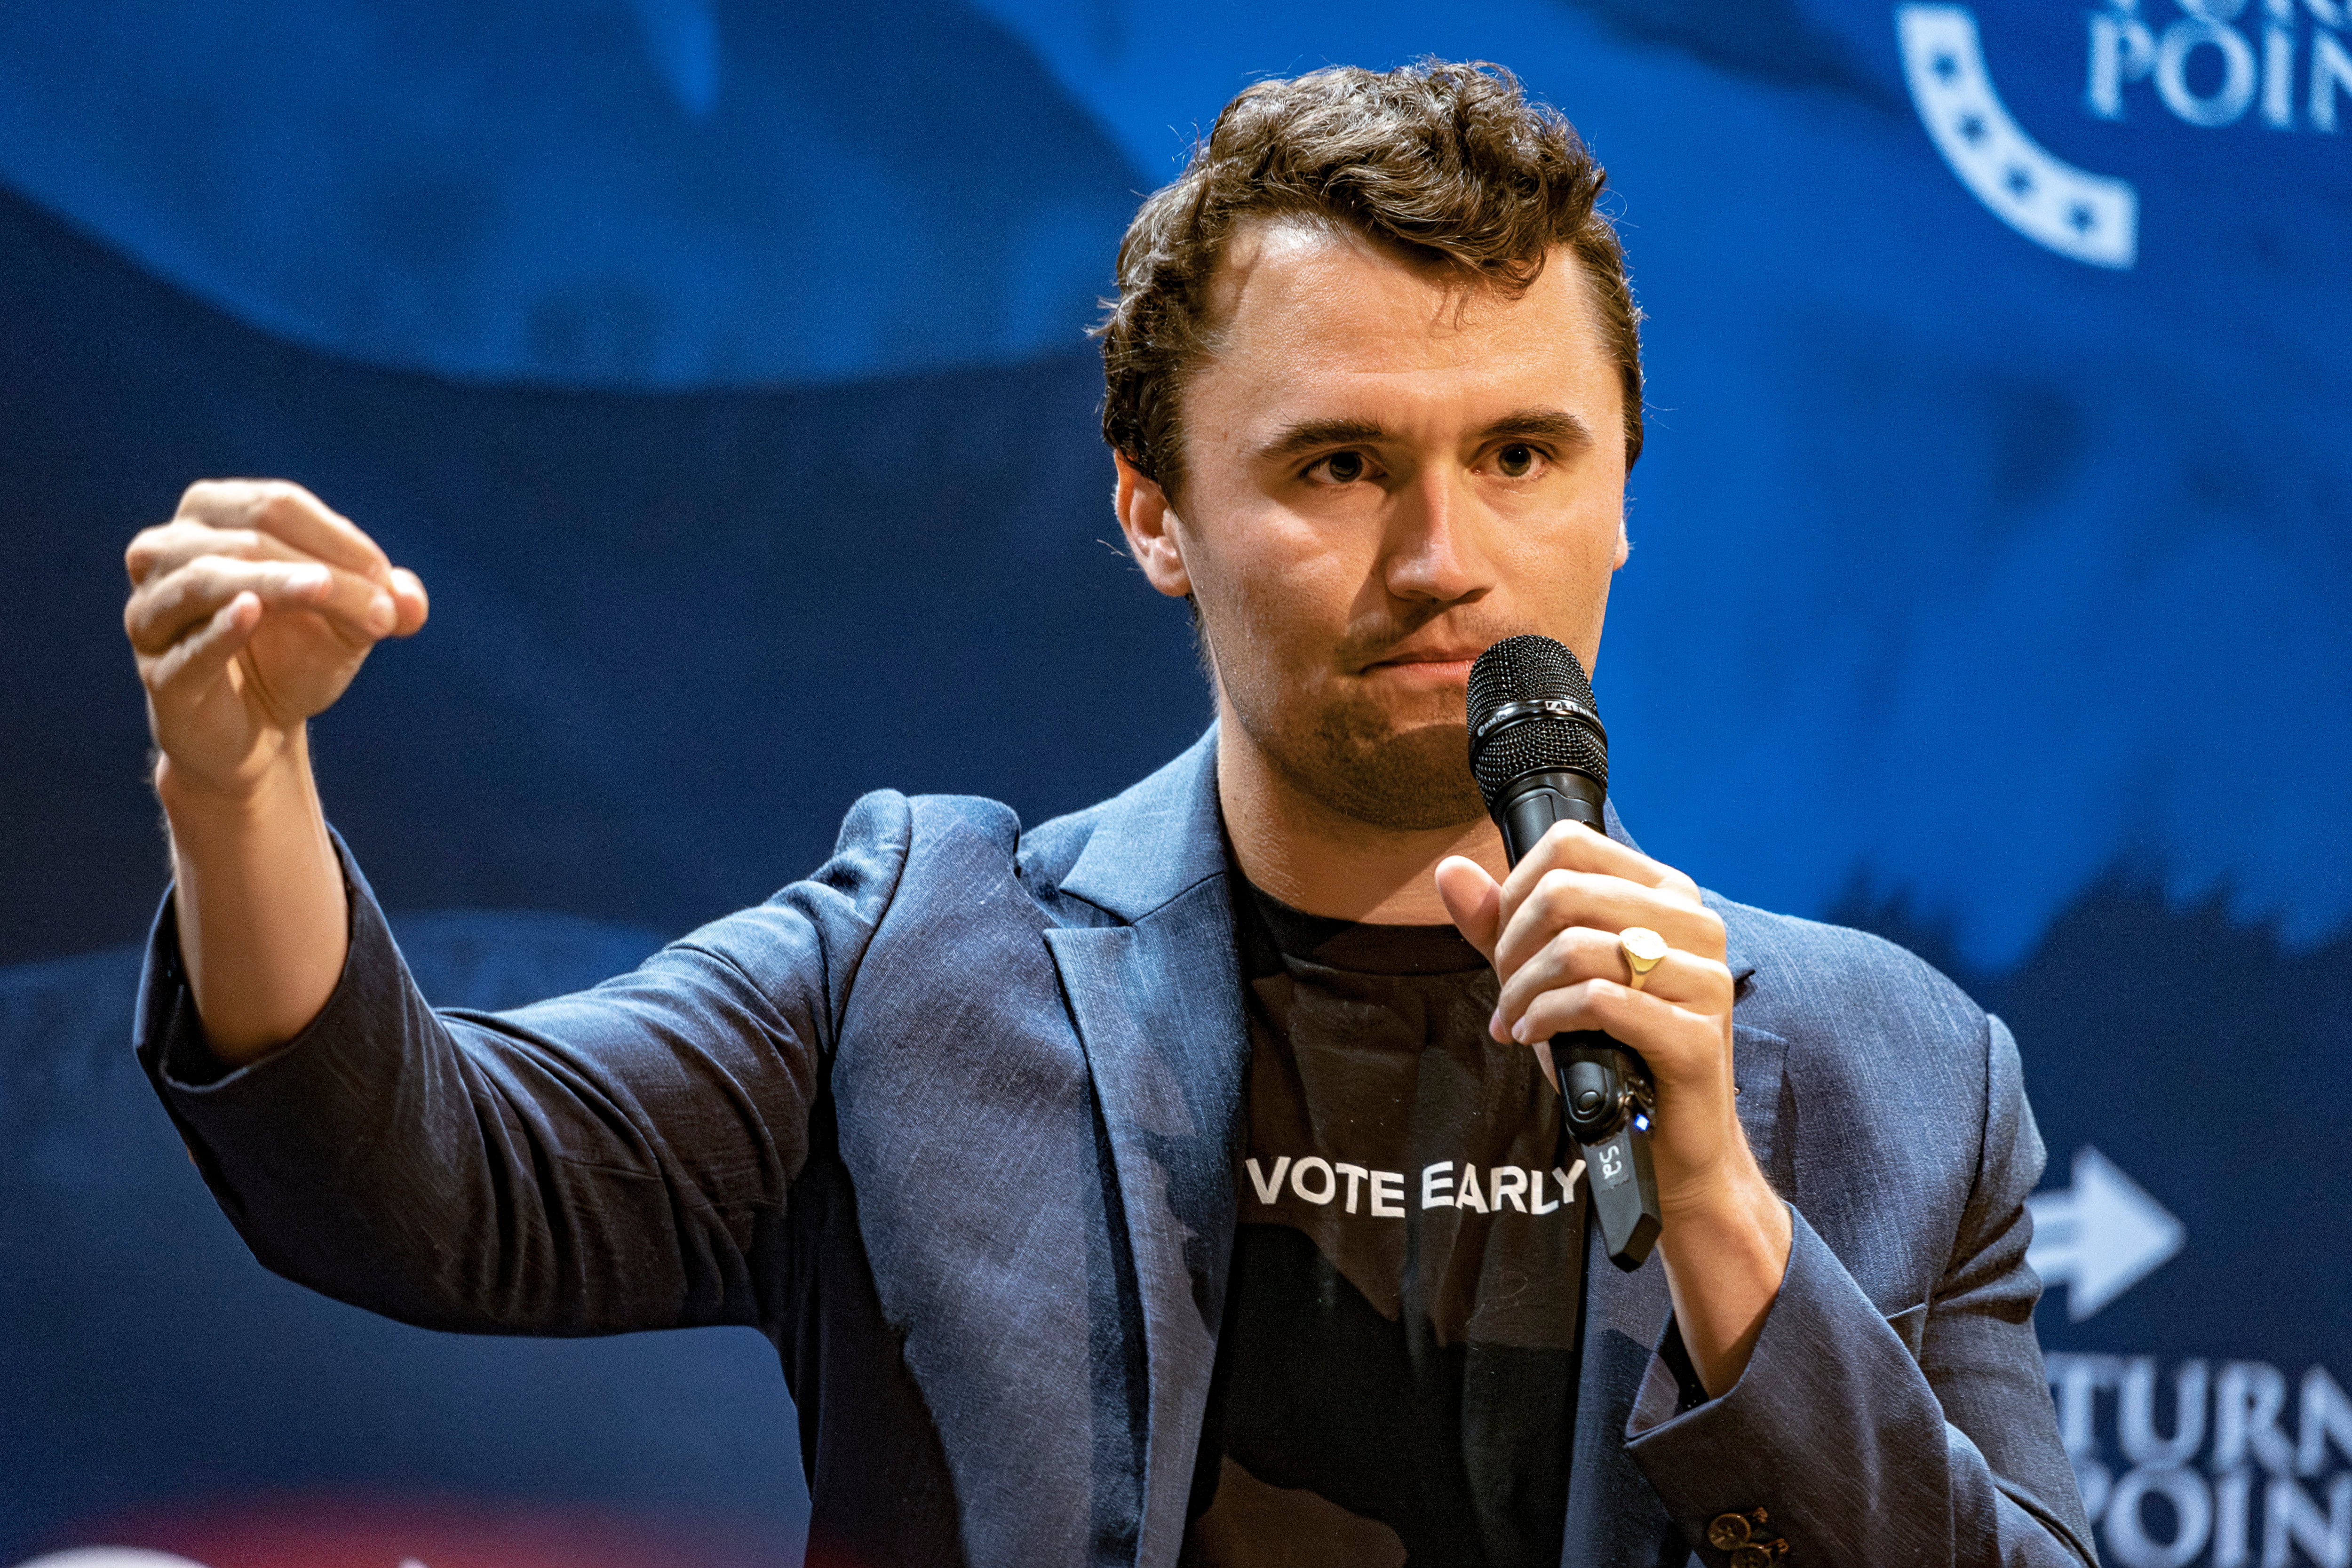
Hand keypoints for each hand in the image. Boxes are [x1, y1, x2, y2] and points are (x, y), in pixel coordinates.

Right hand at [125, 480, 427, 799]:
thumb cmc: (295, 655)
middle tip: (381, 610)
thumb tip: (412, 601)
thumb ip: (384, 600)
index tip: (386, 579)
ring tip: (323, 590)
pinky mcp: (158, 672)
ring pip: (206, 579)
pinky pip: (187, 645)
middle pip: (247, 537)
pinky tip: (251, 612)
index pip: (277, 505)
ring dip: (274, 584)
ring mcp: (152, 611)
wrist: (258, 732)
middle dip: (321, 568)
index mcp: (211, 517)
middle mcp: (166, 552)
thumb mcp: (349, 622)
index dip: (337, 538)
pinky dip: (219, 628)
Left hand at [1436, 822, 1788, 1392]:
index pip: (1568, 845)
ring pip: (1577, 945)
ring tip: (1516, 1021)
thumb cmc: (1611, 1055)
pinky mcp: (1696, 1032)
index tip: (1503, 948)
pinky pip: (1598, 1000)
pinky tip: (1534, 1039)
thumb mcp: (1547, 980)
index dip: (1514, 893)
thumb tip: (1450, 872)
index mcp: (1665, 893)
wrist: (1669, 1149)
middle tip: (1506, 994)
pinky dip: (1547, 1018)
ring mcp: (1704, 977)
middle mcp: (1694, 923)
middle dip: (1512, 946)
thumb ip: (1500, 925)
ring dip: (1523, 989)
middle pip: (1565, 892)